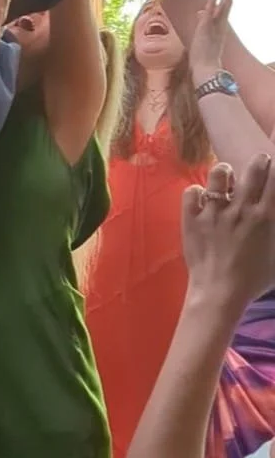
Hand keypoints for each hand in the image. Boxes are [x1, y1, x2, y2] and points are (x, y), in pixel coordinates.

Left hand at [182, 154, 274, 314]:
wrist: (219, 294)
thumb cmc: (253, 279)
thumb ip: (274, 227)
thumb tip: (270, 212)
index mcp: (265, 216)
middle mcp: (240, 208)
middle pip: (254, 167)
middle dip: (259, 162)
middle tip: (258, 166)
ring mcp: (213, 211)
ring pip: (219, 172)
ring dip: (225, 174)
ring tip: (226, 183)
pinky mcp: (191, 218)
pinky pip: (192, 191)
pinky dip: (197, 193)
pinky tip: (202, 201)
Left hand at [190, 0, 232, 86]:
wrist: (205, 71)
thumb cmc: (203, 57)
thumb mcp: (201, 36)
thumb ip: (202, 22)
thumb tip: (201, 10)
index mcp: (219, 28)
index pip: (223, 9)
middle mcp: (220, 27)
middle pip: (228, 4)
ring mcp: (215, 28)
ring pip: (224, 6)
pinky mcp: (207, 31)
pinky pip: (211, 15)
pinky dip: (213, 4)